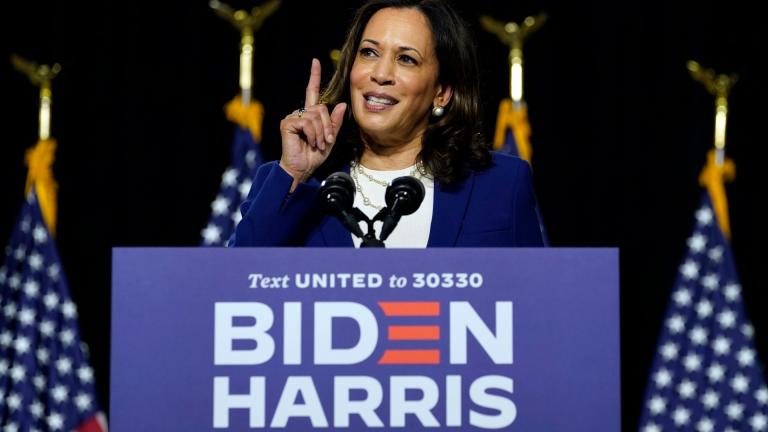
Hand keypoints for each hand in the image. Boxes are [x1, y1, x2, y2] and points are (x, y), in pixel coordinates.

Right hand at [279, 58, 346, 190]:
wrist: (302, 169)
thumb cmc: (314, 156)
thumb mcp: (330, 138)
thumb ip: (335, 122)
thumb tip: (341, 104)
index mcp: (310, 115)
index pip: (312, 92)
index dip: (314, 76)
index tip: (316, 61)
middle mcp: (300, 113)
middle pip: (321, 108)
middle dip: (328, 126)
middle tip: (326, 141)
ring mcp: (293, 117)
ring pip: (316, 116)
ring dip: (321, 132)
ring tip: (317, 144)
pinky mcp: (287, 123)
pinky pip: (307, 122)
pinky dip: (313, 134)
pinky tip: (309, 143)